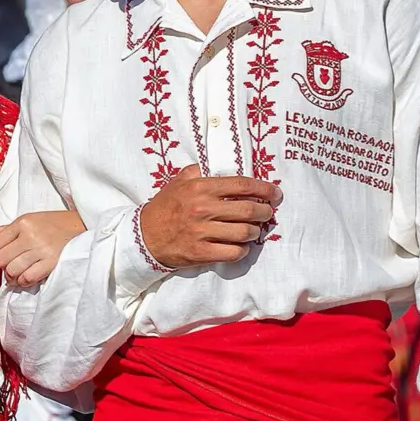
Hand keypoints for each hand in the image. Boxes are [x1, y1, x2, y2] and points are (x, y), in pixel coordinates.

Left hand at [0, 210, 86, 286]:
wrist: (85, 227)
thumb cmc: (54, 225)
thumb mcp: (30, 221)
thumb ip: (3, 230)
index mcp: (23, 222)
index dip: (0, 251)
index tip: (10, 252)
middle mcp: (31, 234)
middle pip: (1, 259)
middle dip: (6, 265)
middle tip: (16, 263)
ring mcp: (42, 249)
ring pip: (12, 270)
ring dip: (15, 275)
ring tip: (22, 271)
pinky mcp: (52, 263)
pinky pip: (27, 278)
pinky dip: (25, 281)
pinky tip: (29, 276)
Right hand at [139, 164, 280, 266]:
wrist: (143, 236)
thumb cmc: (165, 207)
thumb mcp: (180, 181)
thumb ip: (202, 171)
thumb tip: (228, 167)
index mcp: (200, 188)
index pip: (242, 185)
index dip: (264, 189)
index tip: (275, 193)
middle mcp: (202, 209)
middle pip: (248, 210)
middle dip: (265, 212)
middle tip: (268, 213)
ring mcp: (201, 232)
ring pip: (244, 232)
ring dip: (255, 231)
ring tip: (253, 230)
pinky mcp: (200, 253)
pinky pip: (233, 252)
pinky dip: (242, 250)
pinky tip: (240, 245)